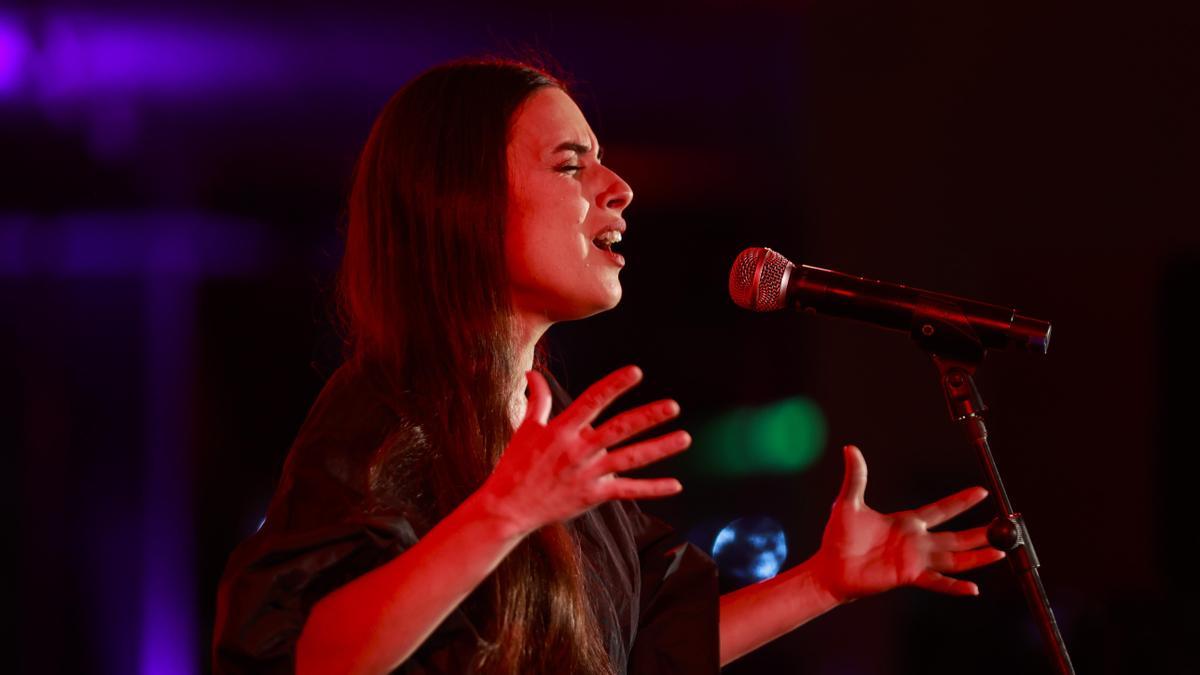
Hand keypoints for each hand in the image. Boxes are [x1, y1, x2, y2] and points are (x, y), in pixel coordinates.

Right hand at [478, 365, 690, 537]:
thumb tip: (532, 374)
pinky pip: (628, 491)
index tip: (636, 372)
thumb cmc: (514, 466)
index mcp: (562, 430)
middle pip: (619, 429)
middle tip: (673, 406)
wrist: (508, 508)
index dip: (614, 386)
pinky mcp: (594, 495)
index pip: (592, 400)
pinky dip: (652, 488)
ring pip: (630, 458)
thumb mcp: (525, 429)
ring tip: (685, 437)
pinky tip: (676, 485)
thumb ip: (537, 400)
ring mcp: (589, 474)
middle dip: (648, 417)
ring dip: (659, 448)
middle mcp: (579, 450)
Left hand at [811, 445, 1005, 602]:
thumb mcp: (848, 503)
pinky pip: (936, 582)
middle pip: (956, 536)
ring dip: (977, 557)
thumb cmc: (839, 537)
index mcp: (907, 522)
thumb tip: (850, 448)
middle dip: (980, 532)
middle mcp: (917, 542)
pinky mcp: (908, 576)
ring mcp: (915, 560)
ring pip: (954, 559)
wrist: (830, 567)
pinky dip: (954, 586)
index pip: (941, 509)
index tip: (981, 491)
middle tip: (1003, 525)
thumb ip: (856, 477)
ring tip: (1000, 553)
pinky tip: (973, 588)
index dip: (961, 501)